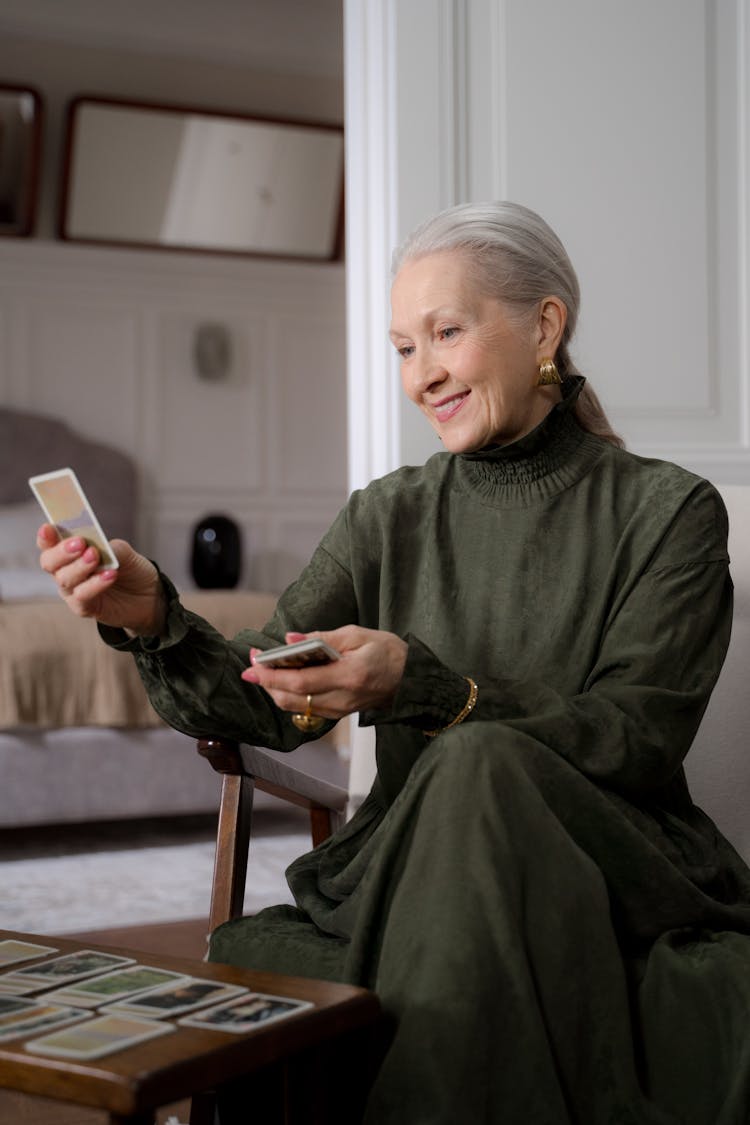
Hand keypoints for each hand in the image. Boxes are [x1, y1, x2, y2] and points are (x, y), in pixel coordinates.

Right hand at [37, 524, 166, 633]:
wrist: (148, 595)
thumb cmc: (130, 569)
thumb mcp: (124, 552)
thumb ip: (109, 547)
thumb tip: (98, 546)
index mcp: (69, 552)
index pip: (49, 543)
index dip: (46, 536)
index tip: (48, 527)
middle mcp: (65, 571)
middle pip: (49, 562)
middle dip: (62, 551)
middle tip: (79, 543)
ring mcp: (72, 590)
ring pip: (64, 579)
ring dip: (80, 566)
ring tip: (96, 556)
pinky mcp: (83, 607)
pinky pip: (82, 596)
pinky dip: (95, 584)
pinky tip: (110, 575)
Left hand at [241, 625, 408, 719]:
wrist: (411, 680)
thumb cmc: (389, 652)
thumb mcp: (358, 634)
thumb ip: (322, 638)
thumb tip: (290, 639)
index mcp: (349, 676)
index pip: (300, 682)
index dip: (272, 675)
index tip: (253, 662)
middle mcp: (341, 699)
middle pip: (291, 698)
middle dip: (266, 682)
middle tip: (253, 663)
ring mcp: (339, 710)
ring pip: (295, 706)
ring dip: (275, 689)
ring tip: (264, 668)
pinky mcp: (337, 713)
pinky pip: (305, 707)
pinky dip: (289, 694)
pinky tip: (284, 678)